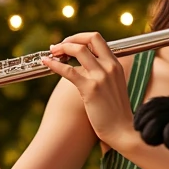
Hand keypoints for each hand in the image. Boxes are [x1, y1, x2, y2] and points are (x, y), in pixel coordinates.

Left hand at [42, 32, 132, 148]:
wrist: (123, 130)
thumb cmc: (116, 113)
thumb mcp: (114, 87)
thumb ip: (104, 74)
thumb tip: (86, 68)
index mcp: (116, 65)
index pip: (98, 39)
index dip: (80, 38)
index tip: (69, 45)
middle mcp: (110, 67)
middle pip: (90, 38)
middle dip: (71, 38)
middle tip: (58, 47)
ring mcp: (101, 77)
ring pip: (78, 50)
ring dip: (61, 48)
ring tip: (51, 53)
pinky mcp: (91, 89)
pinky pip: (69, 70)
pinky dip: (55, 64)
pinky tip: (46, 63)